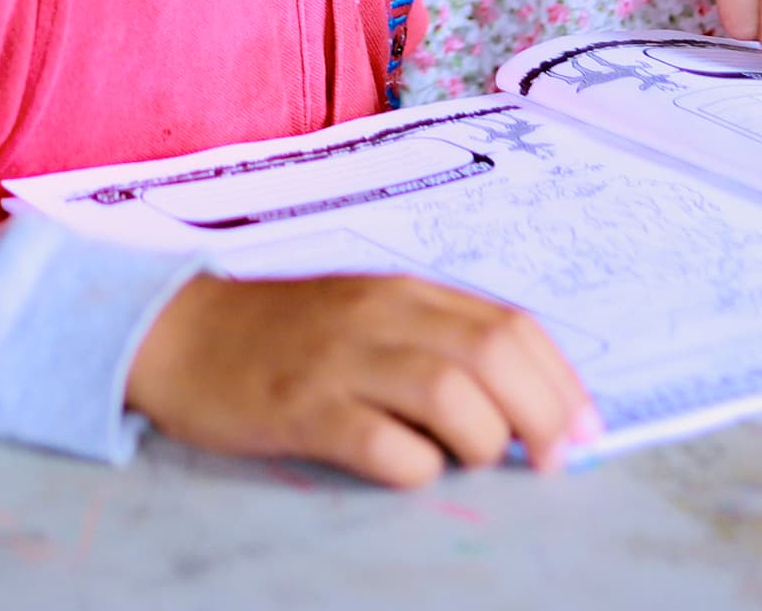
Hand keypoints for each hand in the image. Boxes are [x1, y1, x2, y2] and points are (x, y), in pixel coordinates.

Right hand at [126, 274, 593, 487]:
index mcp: (404, 292)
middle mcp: (379, 316)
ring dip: (482, 439)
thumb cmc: (283, 335)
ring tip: (472, 461)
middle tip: (550, 462)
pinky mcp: (300, 409)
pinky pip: (379, 441)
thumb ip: (436, 343)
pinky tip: (409, 468)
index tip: (584, 431)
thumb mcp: (367, 316)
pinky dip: (413, 465)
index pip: (511, 324)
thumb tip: (523, 406)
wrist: (177, 332)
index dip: (562, 382)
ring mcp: (338, 361)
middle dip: (542, 414)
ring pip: (448, 392)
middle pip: (492, 354)